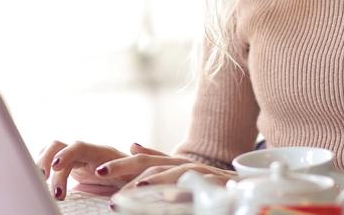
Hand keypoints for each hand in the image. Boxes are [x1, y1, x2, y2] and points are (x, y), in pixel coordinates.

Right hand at [36, 140, 154, 200]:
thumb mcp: (133, 176)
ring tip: (39, 184)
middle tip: (42, 181)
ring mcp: (78, 158)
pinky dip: (43, 168)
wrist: (140, 175)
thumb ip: (123, 172)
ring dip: (42, 165)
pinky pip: (53, 162)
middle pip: (58, 145)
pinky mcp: (73, 167)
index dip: (66, 155)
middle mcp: (87, 152)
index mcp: (102, 152)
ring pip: (52, 152)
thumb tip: (110, 170)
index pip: (79, 146)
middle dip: (46, 161)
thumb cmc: (139, 176)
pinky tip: (40, 182)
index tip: (56, 169)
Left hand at [108, 146, 235, 194]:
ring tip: (133, 188)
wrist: (246, 185)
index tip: (97, 171)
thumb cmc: (208, 179)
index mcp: (173, 164)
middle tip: (103, 175)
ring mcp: (201, 176)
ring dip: (153, 181)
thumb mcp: (179, 168)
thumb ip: (156, 158)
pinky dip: (181, 192)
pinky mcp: (216, 187)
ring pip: (174, 175)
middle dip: (127, 169)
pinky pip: (197, 189)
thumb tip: (131, 145)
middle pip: (153, 165)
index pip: (143, 161)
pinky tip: (167, 198)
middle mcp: (185, 166)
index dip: (120, 164)